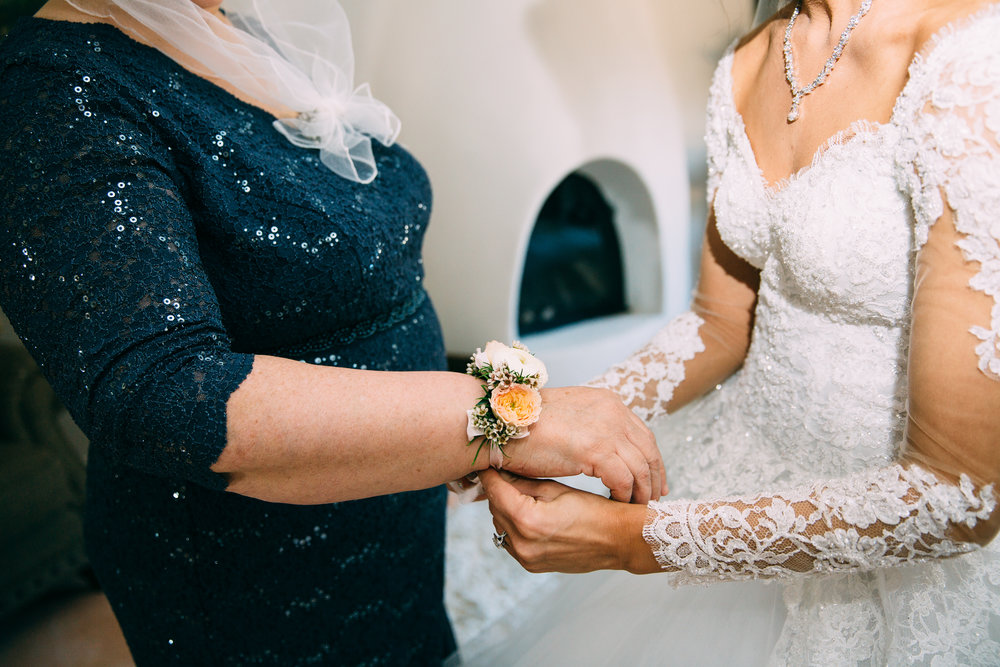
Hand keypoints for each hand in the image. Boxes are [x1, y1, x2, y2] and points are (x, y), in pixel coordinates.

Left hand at [479, 469, 657, 573]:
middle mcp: (523, 544)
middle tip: (504, 475)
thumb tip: (501, 473)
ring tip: (519, 493)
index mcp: (528, 521)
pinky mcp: (532, 566)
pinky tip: (529, 514)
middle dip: (498, 492)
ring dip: (505, 509)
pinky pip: (511, 542)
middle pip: (495, 510)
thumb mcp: (557, 490)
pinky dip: (514, 527)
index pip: (496, 492)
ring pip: (501, 526)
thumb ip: (525, 484)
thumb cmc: (594, 511)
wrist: (618, 540)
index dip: (489, 475)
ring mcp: (527, 559)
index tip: (486, 464)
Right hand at [503, 386, 666, 502]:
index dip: (651, 459)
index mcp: (608, 402)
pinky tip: (617, 504)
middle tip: (653, 499)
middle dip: (654, 477)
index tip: (654, 480)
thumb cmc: (525, 424)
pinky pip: (624, 479)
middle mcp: (613, 411)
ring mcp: (606, 428)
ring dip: (641, 491)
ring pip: (641, 467)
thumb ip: (590, 428)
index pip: (642, 434)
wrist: (502, 422)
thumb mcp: (569, 418)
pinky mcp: (596, 448)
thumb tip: (600, 450)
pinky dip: (624, 495)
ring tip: (637, 508)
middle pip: (649, 449)